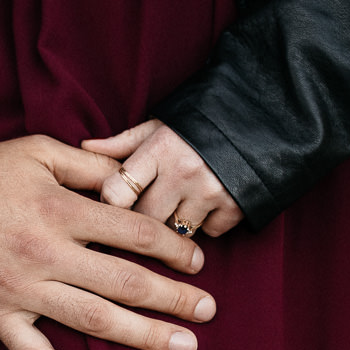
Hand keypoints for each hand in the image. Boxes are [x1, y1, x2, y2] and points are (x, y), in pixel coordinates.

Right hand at [0, 135, 218, 349]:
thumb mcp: (35, 151)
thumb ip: (87, 166)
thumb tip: (131, 179)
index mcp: (58, 211)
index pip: (132, 232)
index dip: (171, 247)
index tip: (197, 261)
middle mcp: (45, 254)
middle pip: (123, 282)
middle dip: (173, 298)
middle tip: (209, 312)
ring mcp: (21, 291)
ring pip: (92, 320)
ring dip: (142, 336)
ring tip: (184, 348)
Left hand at [82, 121, 245, 238]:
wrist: (264, 117)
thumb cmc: (202, 122)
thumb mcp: (162, 125)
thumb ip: (124, 142)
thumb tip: (85, 147)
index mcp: (160, 149)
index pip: (116, 192)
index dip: (111, 203)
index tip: (114, 205)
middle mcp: (183, 171)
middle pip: (144, 219)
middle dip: (144, 218)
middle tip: (149, 208)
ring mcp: (210, 192)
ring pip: (175, 232)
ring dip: (175, 224)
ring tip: (181, 203)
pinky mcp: (236, 206)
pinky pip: (209, 233)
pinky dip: (208, 225)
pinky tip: (210, 205)